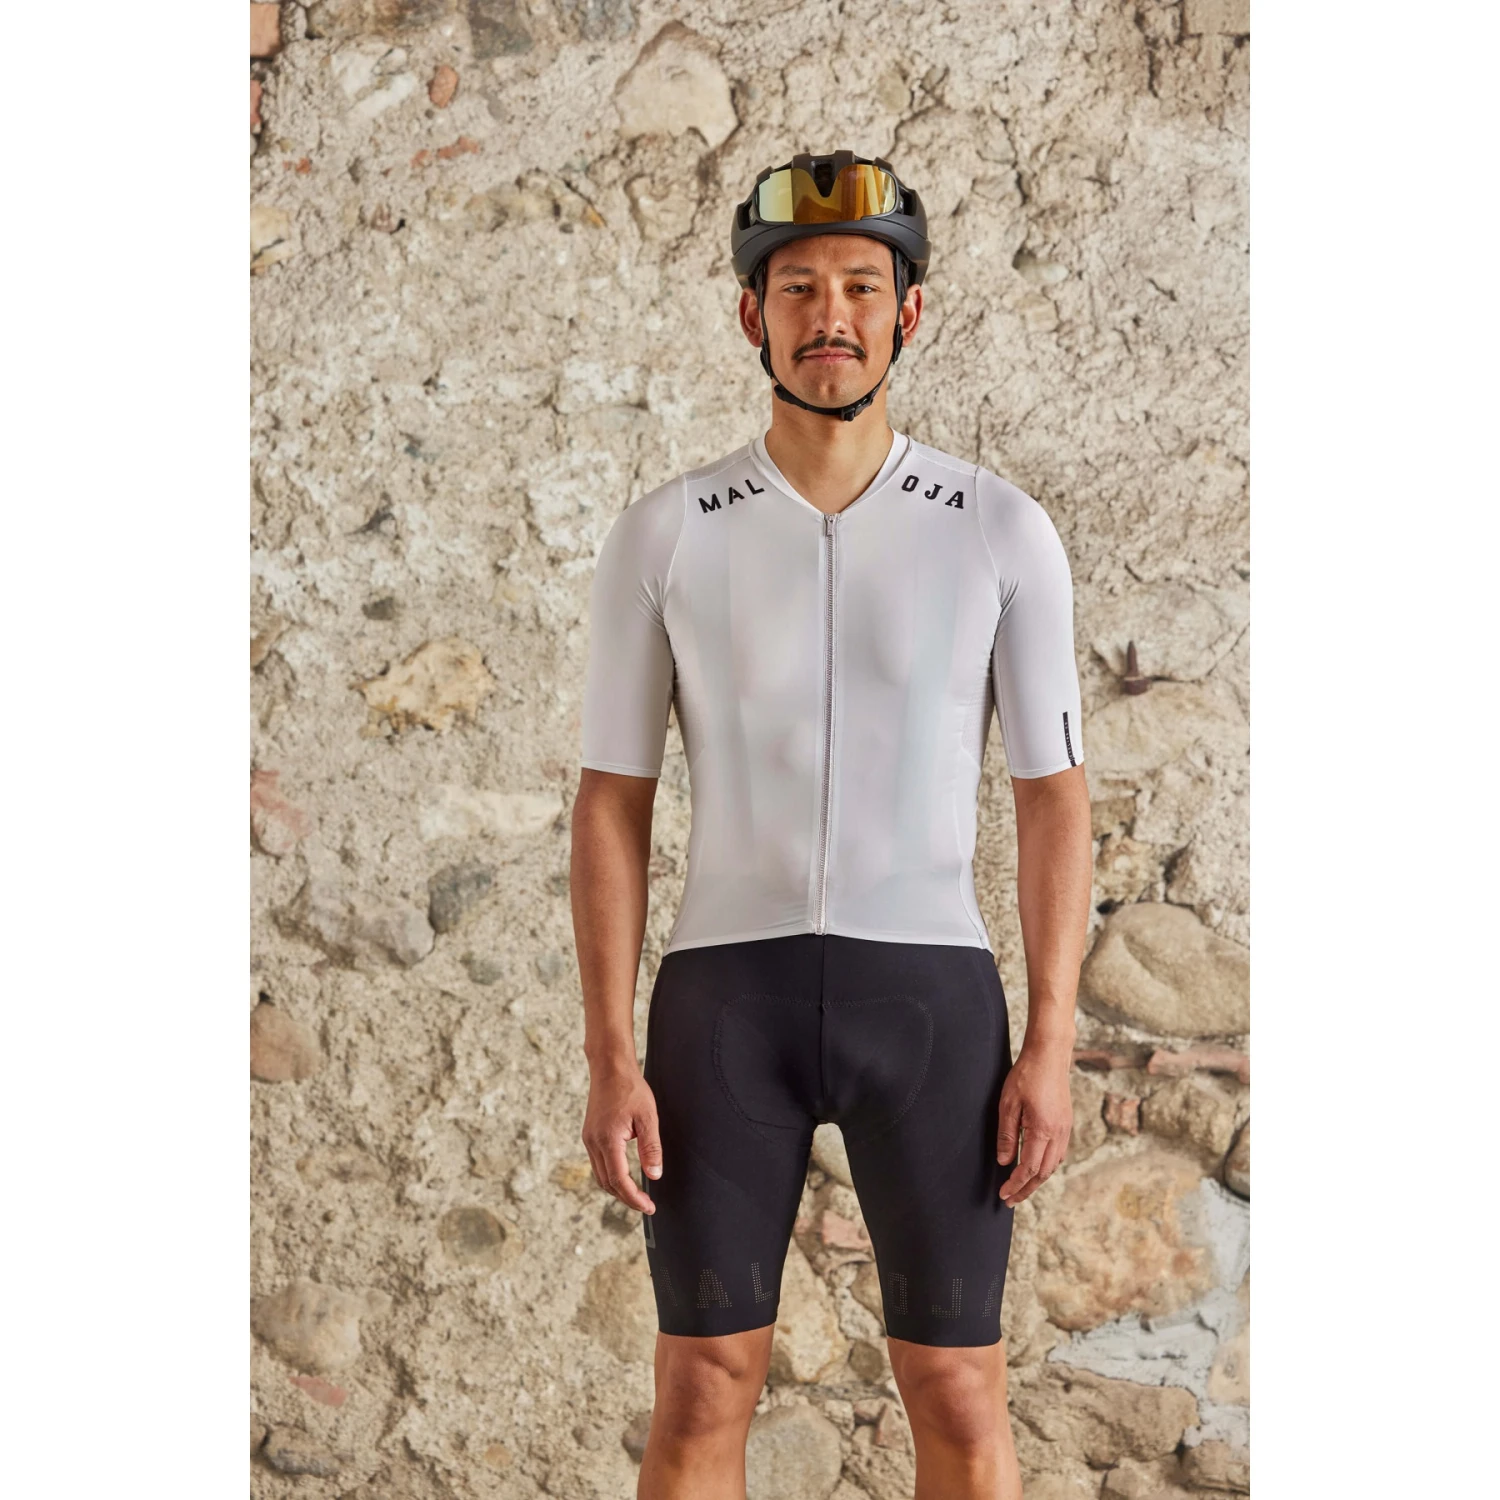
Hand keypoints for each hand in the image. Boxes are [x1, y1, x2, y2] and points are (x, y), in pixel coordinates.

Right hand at [581, 1063, 662, 1213]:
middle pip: (607, 1183)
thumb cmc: (630, 1089)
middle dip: (626, 1198)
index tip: (649, 1206)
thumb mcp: (648, 1117)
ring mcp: (589, 1139)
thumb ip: (651, 1148)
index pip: (620, 1181)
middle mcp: (593, 1143)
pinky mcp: (590, 1135)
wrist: (610, 1067)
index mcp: (607, 1140)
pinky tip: (624, 1175)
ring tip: (636, 1194)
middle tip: (645, 1204)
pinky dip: (610, 1175)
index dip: (634, 1198)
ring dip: (617, 1189)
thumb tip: (654, 1176)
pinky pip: (598, 1164)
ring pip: (600, 1176)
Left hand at [995, 1043, 1072, 1206]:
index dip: (1015, 1184)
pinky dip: (1046, 1166)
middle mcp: (1058, 1134)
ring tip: (1021, 1188)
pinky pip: (1058, 1154)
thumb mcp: (1008, 1104)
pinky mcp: (1066, 1123)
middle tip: (1010, 1200)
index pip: (1028, 1168)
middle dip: (1027, 1189)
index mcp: (1043, 1130)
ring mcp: (1065, 1129)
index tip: (1003, 1194)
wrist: (1050, 1055)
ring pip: (1053, 1165)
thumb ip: (1007, 1134)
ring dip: (1037, 1180)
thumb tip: (1004, 1161)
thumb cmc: (1027, 1075)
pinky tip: (1036, 1166)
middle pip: (1043, 1173)